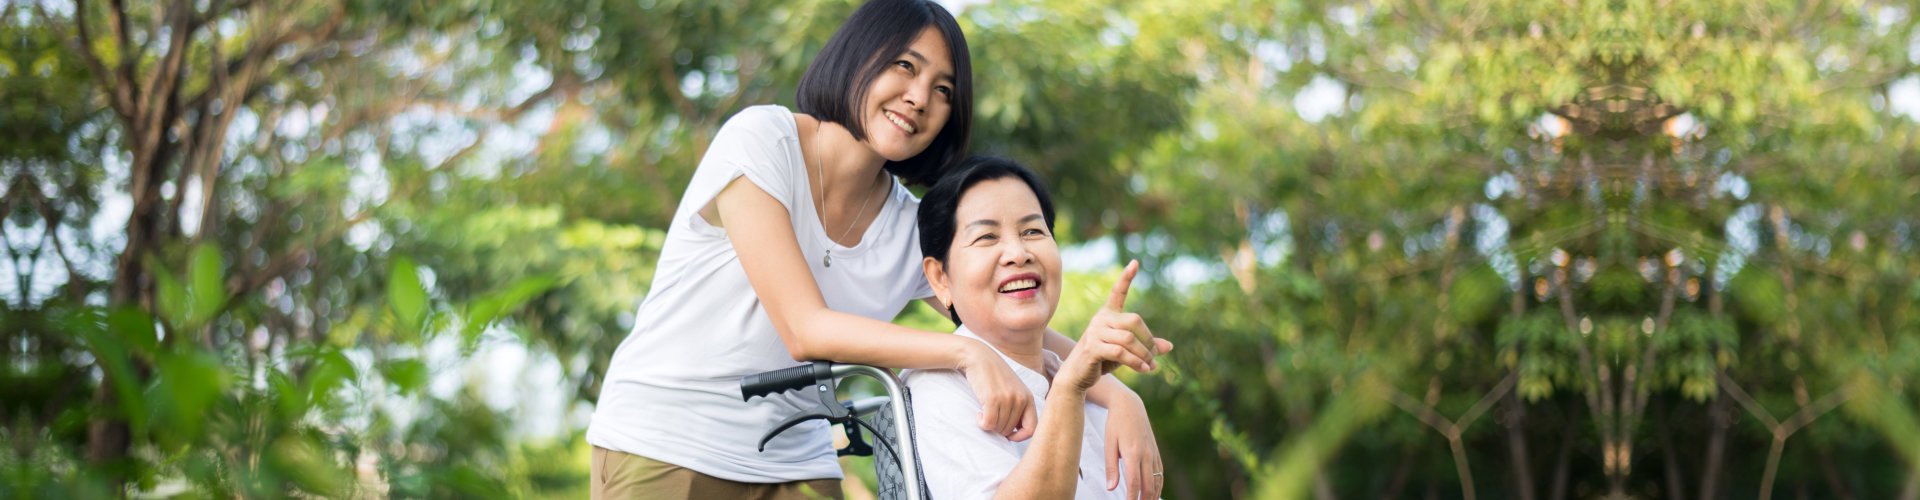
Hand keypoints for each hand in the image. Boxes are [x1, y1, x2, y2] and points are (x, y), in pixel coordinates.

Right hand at [959, 340, 1038, 440]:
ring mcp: (1007, 398)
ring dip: (989, 426)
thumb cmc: (995, 376)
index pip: (1032, 428)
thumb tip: (1016, 433)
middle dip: (999, 430)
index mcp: (1029, 397)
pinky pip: (989, 424)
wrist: (979, 358)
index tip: (1009, 435)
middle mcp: (1021, 398)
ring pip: (999, 428)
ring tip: (984, 414)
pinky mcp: (993, 398)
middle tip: (990, 420)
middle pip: (1011, 430)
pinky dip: (982, 423)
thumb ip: (1019, 407)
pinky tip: (979, 414)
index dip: (1020, 437)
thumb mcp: (1014, 389)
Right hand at [1079, 260, 1172, 377]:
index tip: (1135, 263)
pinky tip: (1144, 370)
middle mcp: (1100, 319)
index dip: (1126, 277)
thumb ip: (1146, 347)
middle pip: (1134, 321)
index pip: (1118, 292)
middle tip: (1155, 357)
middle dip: (1148, 341)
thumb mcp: (1127, 352)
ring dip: (1144, 355)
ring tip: (1151, 367)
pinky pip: (1120, 352)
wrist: (1078, 375)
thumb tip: (1170, 346)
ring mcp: (1095, 332)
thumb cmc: (1103, 360)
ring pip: (1129, 339)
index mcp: (1107, 314)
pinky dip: (1136, 362)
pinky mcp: (1092, 347)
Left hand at [1105, 394, 1163, 499]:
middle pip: (1148, 485)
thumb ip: (1111, 468)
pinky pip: (1160, 473)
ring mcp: (1154, 453)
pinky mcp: (1156, 452)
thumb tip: (1111, 488)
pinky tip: (1154, 493)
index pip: (1134, 482)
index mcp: (1133, 453)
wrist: (1130, 406)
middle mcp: (1147, 454)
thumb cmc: (1115, 425)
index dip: (1131, 498)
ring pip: (1157, 480)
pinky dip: (1158, 485)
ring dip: (1152, 495)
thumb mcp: (1109, 444)